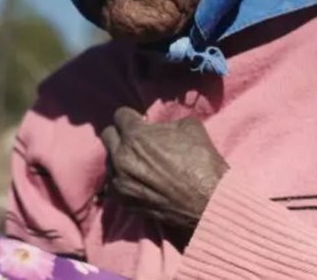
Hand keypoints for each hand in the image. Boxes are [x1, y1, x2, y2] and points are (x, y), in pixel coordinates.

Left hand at [100, 107, 227, 232]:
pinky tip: (136, 181)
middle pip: (108, 136)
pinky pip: (112, 184)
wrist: (208, 202)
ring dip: (120, 159)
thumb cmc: (202, 162)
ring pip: (109, 161)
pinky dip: (121, 180)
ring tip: (138, 164)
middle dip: (121, 135)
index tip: (139, 122)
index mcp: (135, 135)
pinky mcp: (123, 201)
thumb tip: (158, 127)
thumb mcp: (189, 126)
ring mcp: (119, 181)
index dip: (132, 117)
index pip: (120, 115)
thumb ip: (165, 123)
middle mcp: (121, 157)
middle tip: (136, 141)